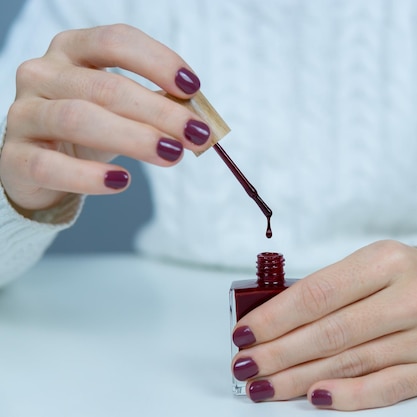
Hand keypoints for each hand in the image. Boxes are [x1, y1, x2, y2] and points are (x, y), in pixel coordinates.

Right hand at [0, 24, 209, 214]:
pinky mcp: (14, 157)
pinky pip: (50, 166)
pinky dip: (90, 176)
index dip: (158, 61)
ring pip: (78, 120)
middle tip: (197, 134)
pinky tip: (122, 181)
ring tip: (172, 155)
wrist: (42, 166)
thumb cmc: (92, 128)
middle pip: (105, 87)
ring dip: (134, 138)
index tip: (193, 87)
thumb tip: (200, 119)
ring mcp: (23, 113)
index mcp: (72, 50)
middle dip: (159, 111)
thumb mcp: (124, 109)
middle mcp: (43, 73)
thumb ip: (157, 106)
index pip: (115, 41)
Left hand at [231, 240, 416, 410]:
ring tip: (265, 386)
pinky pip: (386, 387)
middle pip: (331, 332)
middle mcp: (412, 296)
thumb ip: (325, 290)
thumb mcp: (368, 265)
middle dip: (279, 353)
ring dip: (300, 378)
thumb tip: (270, 322)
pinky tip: (314, 398)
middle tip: (245, 366)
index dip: (276, 318)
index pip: (319, 293)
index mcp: (387, 260)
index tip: (243, 334)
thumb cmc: (404, 277)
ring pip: (352, 362)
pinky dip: (348, 395)